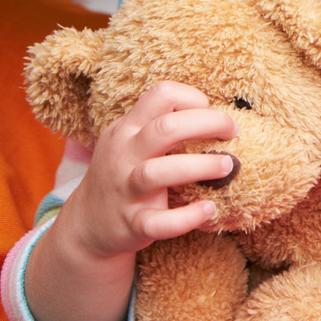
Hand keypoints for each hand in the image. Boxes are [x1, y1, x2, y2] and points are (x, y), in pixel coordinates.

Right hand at [53, 81, 237, 261]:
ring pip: (158, 172)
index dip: (193, 98)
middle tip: (232, 133)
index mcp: (127, 129)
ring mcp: (126, 190)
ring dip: (200, 166)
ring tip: (227, 166)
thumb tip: (215, 115)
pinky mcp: (133, 223)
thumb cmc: (124, 175)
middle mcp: (124, 155)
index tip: (210, 113)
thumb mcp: (131, 142)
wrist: (88, 225)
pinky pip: (159, 223)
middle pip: (165, 129)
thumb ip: (162, 126)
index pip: (161, 95)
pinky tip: (208, 209)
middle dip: (208, 124)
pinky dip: (186, 217)